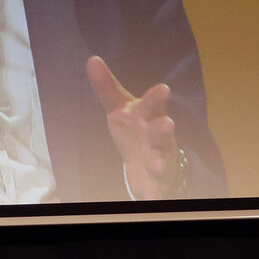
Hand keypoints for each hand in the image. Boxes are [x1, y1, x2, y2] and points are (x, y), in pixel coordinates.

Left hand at [86, 55, 186, 199]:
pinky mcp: (155, 180)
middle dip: (163, 129)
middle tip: (167, 124)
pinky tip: (150, 198)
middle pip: (161, 132)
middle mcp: (157, 136)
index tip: (163, 88)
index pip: (153, 104)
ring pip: (160, 160)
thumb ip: (106, 87)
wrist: (151, 159)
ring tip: (157, 164)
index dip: (156, 98)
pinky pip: (155, 187)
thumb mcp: (120, 108)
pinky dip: (153, 193)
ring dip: (159, 161)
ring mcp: (158, 158)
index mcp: (148, 116)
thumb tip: (92, 59)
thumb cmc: (136, 128)